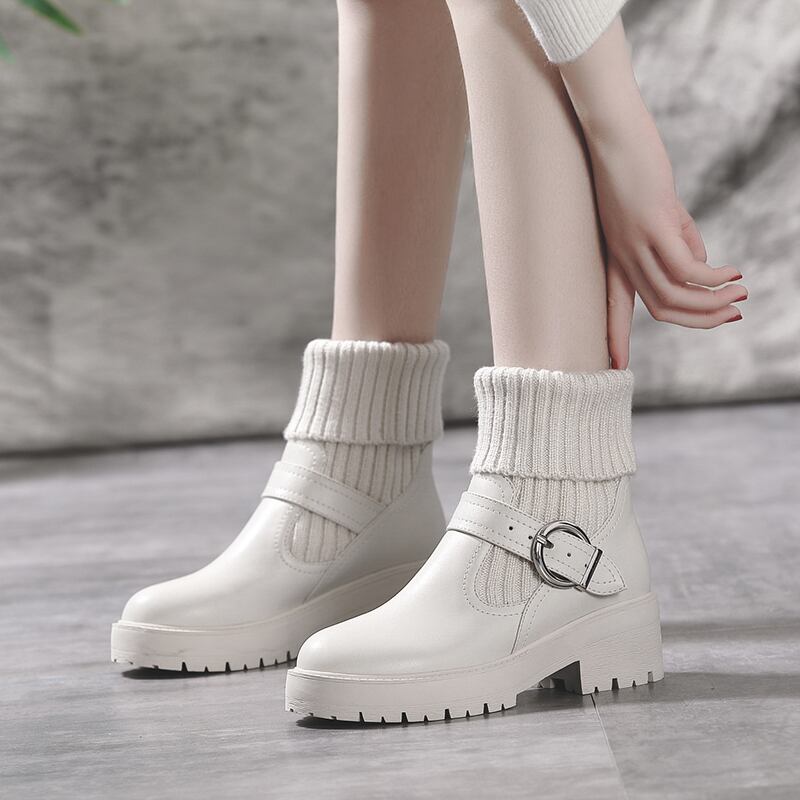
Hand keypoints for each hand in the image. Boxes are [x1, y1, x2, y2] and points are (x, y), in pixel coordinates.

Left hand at [588, 112, 746, 368]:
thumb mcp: (657, 211)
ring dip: (711, 304)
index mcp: (615, 256)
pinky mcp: (652, 223)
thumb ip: (678, 241)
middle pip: (658, 308)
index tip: (614, 368)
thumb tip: (701, 270)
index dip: (614, 338)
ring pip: (672, 295)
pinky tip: (731, 274)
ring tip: (740, 298)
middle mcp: (621, 256)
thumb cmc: (631, 167)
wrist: (610, 130)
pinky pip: (685, 267)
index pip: (611, 307)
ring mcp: (634, 242)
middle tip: (732, 315)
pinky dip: (711, 278)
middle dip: (698, 320)